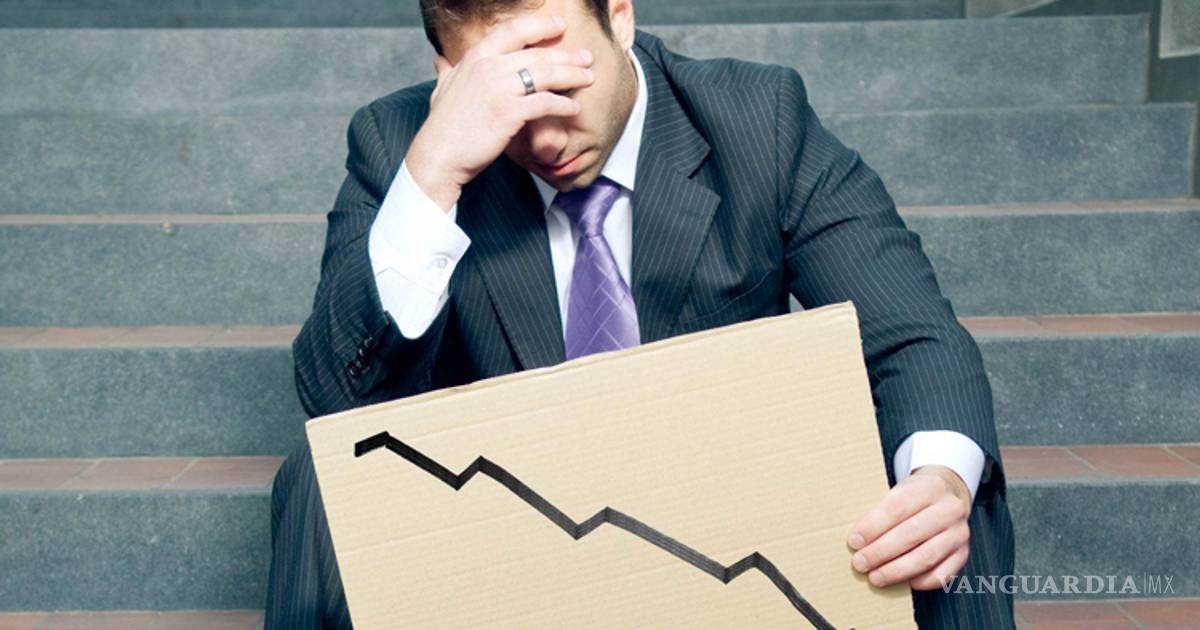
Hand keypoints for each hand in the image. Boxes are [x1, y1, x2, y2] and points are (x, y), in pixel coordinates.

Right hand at [406, 14, 595, 210]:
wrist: (438, 155)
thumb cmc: (442, 127)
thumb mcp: (440, 90)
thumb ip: (446, 71)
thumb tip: (440, 59)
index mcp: (475, 57)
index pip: (513, 30)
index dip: (540, 26)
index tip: (559, 25)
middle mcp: (488, 67)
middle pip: (538, 54)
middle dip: (567, 54)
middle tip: (586, 57)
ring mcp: (499, 89)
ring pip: (546, 74)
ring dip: (572, 75)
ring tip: (588, 77)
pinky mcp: (509, 113)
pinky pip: (544, 103)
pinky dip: (563, 105)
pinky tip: (573, 107)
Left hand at [846, 464, 971, 589]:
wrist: (950, 492)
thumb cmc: (916, 494)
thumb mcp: (900, 489)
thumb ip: (882, 510)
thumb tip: (857, 539)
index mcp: (930, 486)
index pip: (898, 507)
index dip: (873, 526)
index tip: (854, 541)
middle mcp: (950, 509)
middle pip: (911, 534)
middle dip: (881, 552)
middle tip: (860, 563)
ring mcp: (960, 532)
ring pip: (927, 556)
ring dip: (897, 570)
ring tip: (876, 577)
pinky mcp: (964, 552)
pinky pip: (944, 573)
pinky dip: (923, 581)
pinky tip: (905, 583)